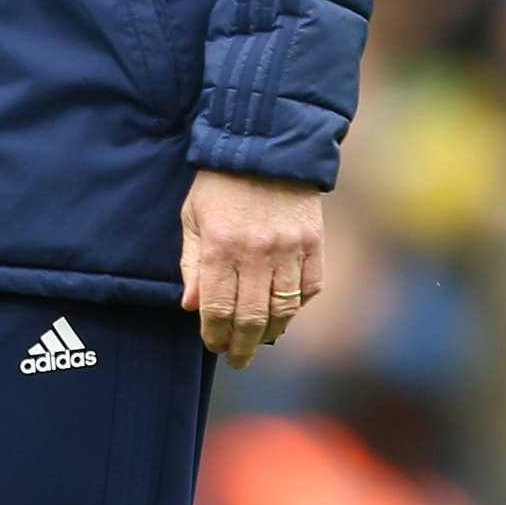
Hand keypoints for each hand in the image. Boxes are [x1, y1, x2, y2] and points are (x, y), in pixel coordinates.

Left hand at [180, 168, 322, 369]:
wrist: (266, 144)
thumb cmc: (220, 181)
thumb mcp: (193, 215)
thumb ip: (192, 262)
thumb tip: (192, 307)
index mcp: (220, 245)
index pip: (218, 309)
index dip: (215, 335)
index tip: (213, 346)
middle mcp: (256, 252)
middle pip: (252, 319)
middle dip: (241, 346)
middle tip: (236, 360)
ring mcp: (289, 249)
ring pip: (283, 310)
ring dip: (270, 333)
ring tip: (259, 341)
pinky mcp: (314, 243)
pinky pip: (310, 289)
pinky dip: (298, 305)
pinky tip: (285, 311)